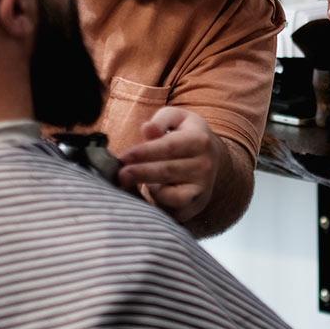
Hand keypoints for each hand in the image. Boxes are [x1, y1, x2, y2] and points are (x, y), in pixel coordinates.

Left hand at [118, 107, 222, 224]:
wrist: (209, 157)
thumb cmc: (184, 134)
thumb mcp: (176, 118)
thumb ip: (160, 120)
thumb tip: (147, 129)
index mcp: (200, 140)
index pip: (168, 147)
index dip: (143, 153)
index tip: (123, 157)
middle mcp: (205, 165)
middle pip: (167, 171)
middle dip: (139, 173)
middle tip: (119, 175)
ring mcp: (202, 188)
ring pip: (171, 194)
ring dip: (149, 189)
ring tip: (135, 182)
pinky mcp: (195, 206)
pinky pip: (172, 210)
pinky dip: (157, 204)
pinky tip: (146, 194)